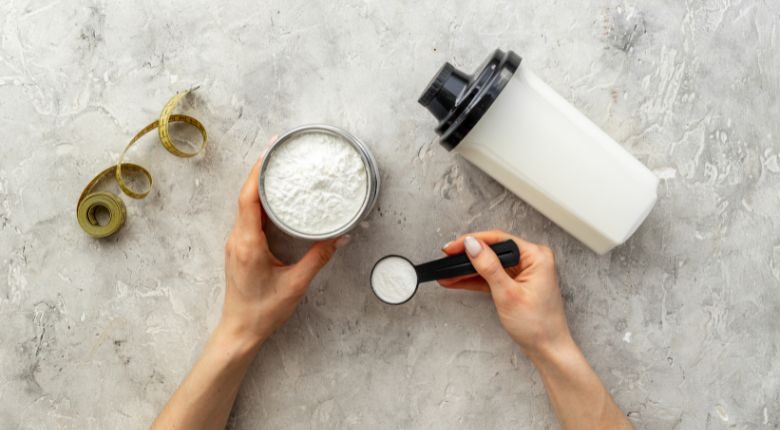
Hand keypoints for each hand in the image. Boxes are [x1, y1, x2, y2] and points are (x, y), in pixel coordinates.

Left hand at [220, 156, 349, 347]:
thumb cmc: (263, 311)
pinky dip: (260, 203)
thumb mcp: (296, 284)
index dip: (257, 172)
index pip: (248, 198)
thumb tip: (340, 237)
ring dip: (259, 186)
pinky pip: (248, 217)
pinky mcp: (240, 249)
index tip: (270, 153)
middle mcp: (237, 239)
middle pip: (245, 196)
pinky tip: (274, 199)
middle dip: (261, 172)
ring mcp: (236, 244)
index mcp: (247, 243)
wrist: (240, 331)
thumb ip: (318, 257)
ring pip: (245, 206)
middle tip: (279, 153)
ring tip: (279, 170)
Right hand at [439, 230, 570, 358]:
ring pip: (490, 264)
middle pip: (493, 250)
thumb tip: (472, 245)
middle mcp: (531, 260)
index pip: (499, 240)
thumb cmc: (538, 325)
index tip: (454, 246)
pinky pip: (492, 276)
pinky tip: (457, 280)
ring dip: (468, 269)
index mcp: (536, 256)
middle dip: (468, 256)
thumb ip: (489, 267)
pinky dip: (475, 279)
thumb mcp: (508, 294)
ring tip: (447, 272)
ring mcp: (523, 272)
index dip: (473, 241)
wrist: (547, 349)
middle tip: (447, 258)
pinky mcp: (516, 283)